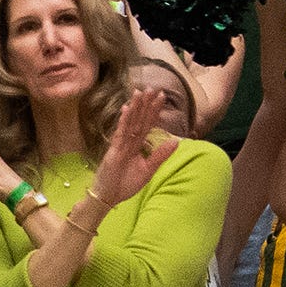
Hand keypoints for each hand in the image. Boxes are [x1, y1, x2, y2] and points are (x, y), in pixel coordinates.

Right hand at [89, 88, 178, 210]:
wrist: (108, 198)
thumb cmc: (125, 184)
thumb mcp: (148, 170)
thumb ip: (160, 155)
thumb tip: (177, 140)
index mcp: (137, 145)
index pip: (147, 124)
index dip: (154, 111)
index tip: (162, 96)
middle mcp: (129, 142)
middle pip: (139, 119)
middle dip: (146, 104)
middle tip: (153, 88)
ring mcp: (120, 145)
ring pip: (129, 123)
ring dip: (135, 107)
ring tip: (140, 92)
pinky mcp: (113, 151)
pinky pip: (120, 134)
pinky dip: (123, 122)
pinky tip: (127, 110)